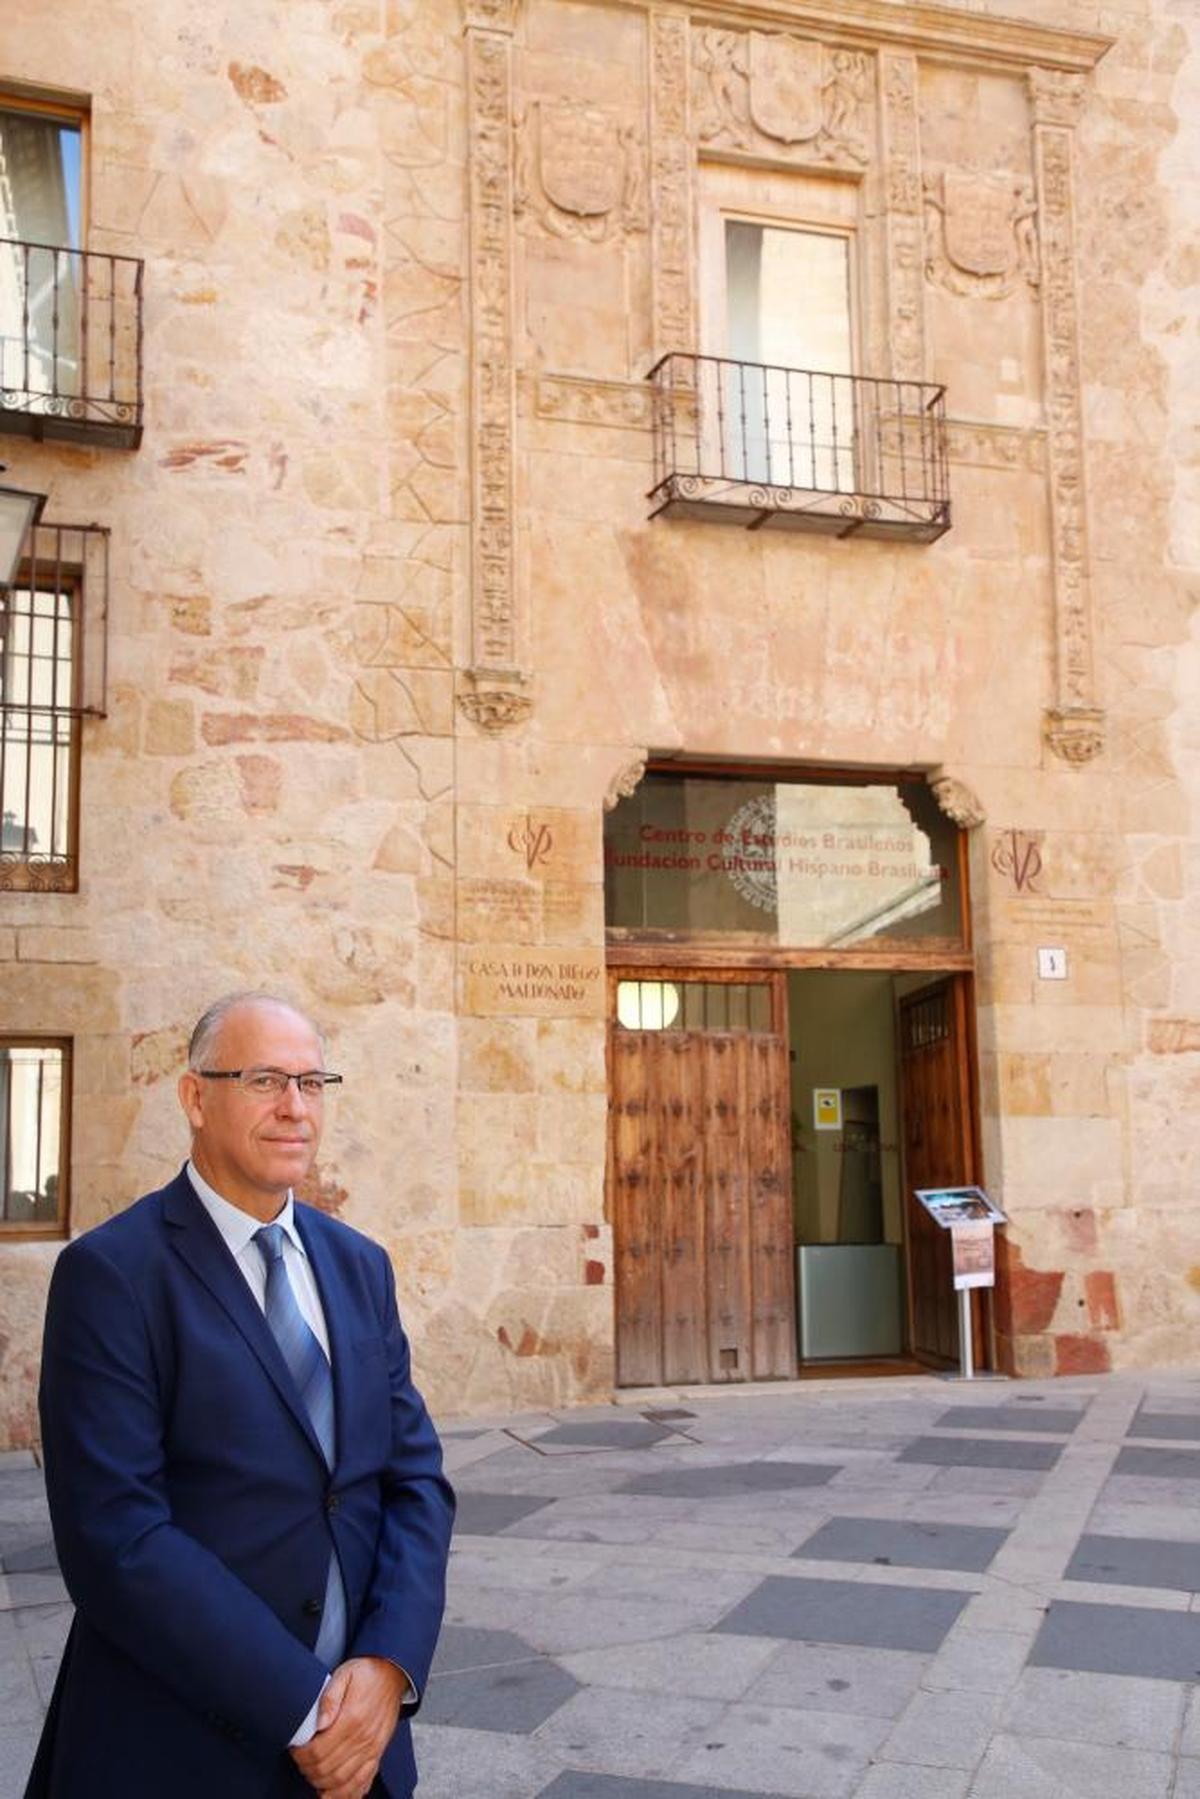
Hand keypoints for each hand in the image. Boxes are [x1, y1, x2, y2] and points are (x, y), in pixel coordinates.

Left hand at [291, 1656, 407, 1798]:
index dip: (301, 1756)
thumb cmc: (366, 1674)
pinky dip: (347, 1793)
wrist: (393, 1672)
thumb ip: (329, 1697)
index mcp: (352, 1719)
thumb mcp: (344, 1674)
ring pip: (342, 1781)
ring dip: (323, 1784)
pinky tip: (333, 1792)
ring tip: (312, 1774)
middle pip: (327, 1770)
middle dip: (308, 1770)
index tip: (295, 1749)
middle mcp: (363, 1739)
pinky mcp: (378, 1753)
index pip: (318, 1751)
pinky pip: (362, 1781)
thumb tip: (319, 1723)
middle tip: (300, 1761)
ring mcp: (372, 1749)